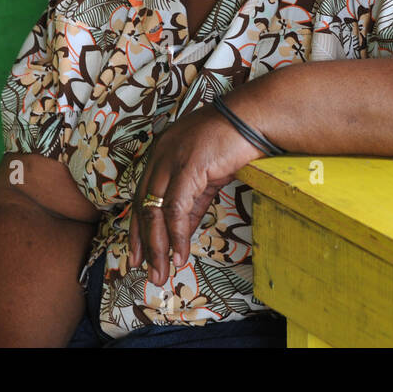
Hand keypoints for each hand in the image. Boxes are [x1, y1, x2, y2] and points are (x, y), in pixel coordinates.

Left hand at [128, 102, 265, 285]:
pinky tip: (180, 254)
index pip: (141, 197)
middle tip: (147, 271)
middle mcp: (160, 155)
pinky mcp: (188, 167)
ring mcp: (171, 160)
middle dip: (144, 244)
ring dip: (158, 246)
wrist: (255, 119)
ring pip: (155, 211)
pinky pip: (176, 208)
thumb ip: (191, 206)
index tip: (138, 255)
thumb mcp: (206, 179)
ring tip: (163, 271)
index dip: (138, 229)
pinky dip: (176, 235)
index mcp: (161, 154)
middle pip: (143, 206)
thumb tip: (181, 237)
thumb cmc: (234, 143)